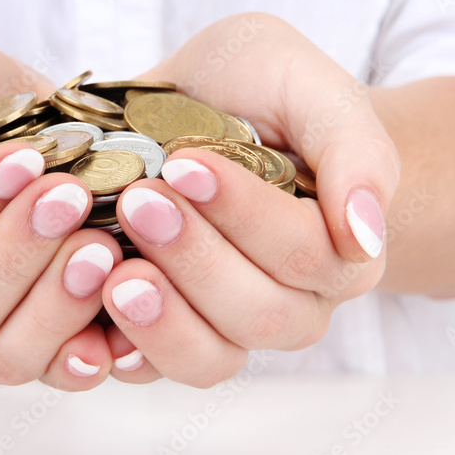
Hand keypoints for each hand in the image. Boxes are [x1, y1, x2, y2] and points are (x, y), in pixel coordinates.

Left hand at [101, 13, 400, 385]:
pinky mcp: (172, 332)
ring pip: (211, 355)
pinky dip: (122, 350)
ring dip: (161, 318)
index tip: (185, 163)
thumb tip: (364, 235)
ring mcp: (231, 325)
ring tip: (113, 271)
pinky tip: (90, 319)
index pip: (303, 252)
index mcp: (341, 247)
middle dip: (194, 259)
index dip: (243, 214)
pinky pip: (155, 368)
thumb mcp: (311, 87)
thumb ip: (356, 151)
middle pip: (258, 313)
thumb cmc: (268, 87)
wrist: (211, 98)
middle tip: (138, 200)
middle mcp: (295, 301)